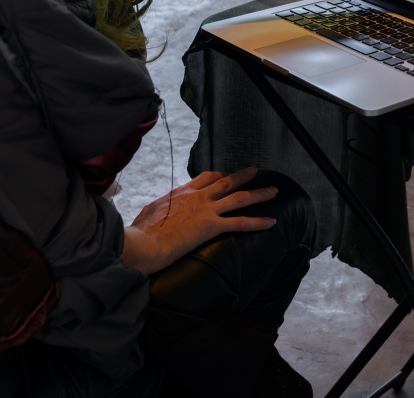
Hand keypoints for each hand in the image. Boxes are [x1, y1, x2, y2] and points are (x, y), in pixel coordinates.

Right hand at [121, 167, 276, 274]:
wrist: (142, 242)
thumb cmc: (140, 232)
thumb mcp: (148, 212)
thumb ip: (157, 209)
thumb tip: (153, 213)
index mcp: (181, 192)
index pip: (205, 179)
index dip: (219, 176)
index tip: (227, 175)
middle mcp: (197, 197)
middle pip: (225, 182)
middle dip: (242, 176)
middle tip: (254, 172)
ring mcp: (206, 210)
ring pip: (238, 197)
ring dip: (258, 193)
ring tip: (273, 190)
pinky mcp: (211, 226)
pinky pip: (240, 222)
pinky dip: (258, 221)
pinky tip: (271, 221)